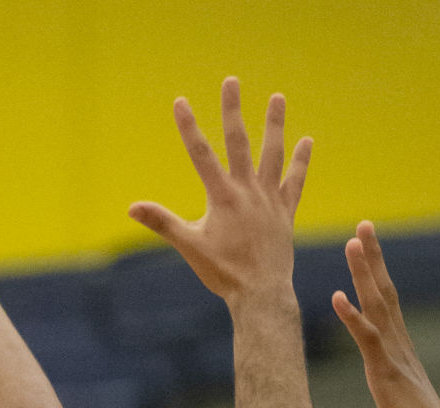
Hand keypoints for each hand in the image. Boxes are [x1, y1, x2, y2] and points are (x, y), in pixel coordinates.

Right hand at [129, 81, 310, 303]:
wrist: (260, 294)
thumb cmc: (223, 273)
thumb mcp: (189, 246)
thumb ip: (162, 222)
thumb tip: (132, 207)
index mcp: (222, 197)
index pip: (201, 154)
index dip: (188, 127)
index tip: (180, 101)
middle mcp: (248, 191)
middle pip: (239, 142)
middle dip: (232, 110)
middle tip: (231, 81)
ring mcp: (269, 199)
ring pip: (273, 154)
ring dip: (274, 124)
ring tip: (278, 97)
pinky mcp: (285, 212)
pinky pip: (295, 181)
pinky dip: (300, 161)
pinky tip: (306, 140)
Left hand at [332, 222, 439, 407]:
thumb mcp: (401, 402)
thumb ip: (394, 386)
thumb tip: (393, 386)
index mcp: (400, 350)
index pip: (388, 302)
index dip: (376, 273)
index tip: (368, 246)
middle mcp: (399, 345)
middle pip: (385, 292)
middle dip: (373, 258)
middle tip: (364, 224)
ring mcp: (394, 357)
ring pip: (378, 306)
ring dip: (364, 273)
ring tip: (352, 242)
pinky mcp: (387, 374)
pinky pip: (368, 340)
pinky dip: (353, 317)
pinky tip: (338, 296)